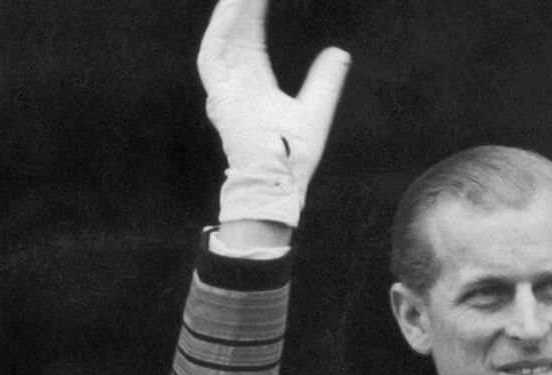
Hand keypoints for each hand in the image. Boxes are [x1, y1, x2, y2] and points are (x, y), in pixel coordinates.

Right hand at [199, 0, 350, 226]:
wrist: (282, 179)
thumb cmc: (295, 154)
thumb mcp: (316, 106)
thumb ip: (325, 79)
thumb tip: (338, 52)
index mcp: (254, 83)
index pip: (251, 38)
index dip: (255, 13)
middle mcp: (236, 82)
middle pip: (235, 32)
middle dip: (241, 5)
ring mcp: (225, 88)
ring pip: (221, 37)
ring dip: (230, 10)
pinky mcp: (219, 94)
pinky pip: (213, 55)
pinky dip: (221, 29)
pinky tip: (233, 7)